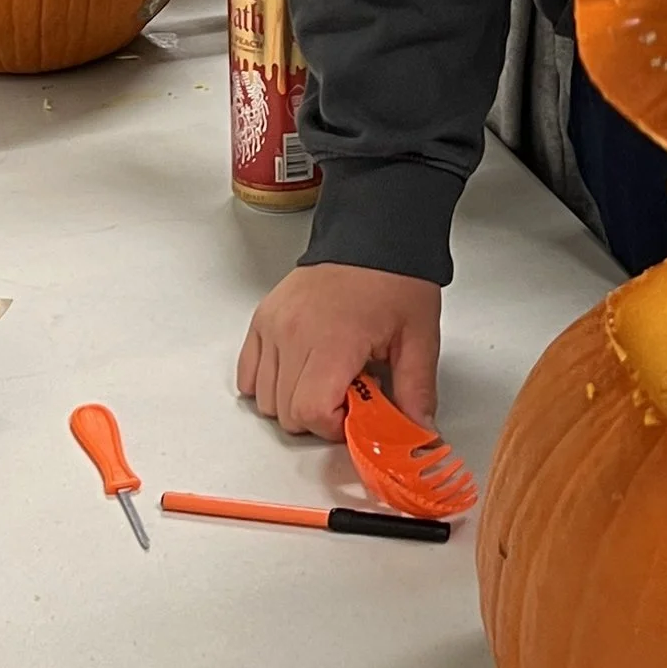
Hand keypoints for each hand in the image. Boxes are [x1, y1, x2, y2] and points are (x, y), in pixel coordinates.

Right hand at [239, 264, 441, 443]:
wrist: (373, 234)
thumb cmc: (395, 278)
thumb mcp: (419, 338)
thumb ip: (416, 391)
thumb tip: (418, 432)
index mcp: (333, 342)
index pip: (311, 413)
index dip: (335, 426)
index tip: (357, 412)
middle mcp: (293, 334)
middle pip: (287, 413)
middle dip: (319, 417)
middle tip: (349, 392)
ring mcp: (273, 327)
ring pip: (265, 399)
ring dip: (294, 401)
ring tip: (327, 376)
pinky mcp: (262, 320)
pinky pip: (247, 374)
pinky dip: (268, 383)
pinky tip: (300, 371)